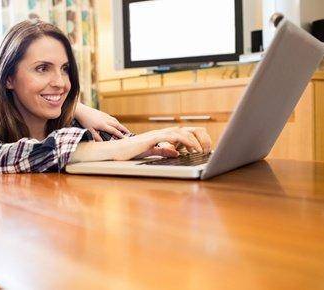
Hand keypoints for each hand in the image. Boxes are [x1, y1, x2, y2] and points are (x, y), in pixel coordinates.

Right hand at [70, 126, 211, 162]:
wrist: (115, 152)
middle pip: (188, 129)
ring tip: (202, 150)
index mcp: (162, 136)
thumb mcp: (151, 153)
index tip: (204, 148)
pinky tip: (191, 149)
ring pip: (183, 132)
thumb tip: (176, 153)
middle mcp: (162, 132)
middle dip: (201, 137)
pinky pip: (173, 137)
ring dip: (195, 140)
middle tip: (207, 149)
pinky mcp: (153, 138)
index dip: (196, 138)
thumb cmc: (129, 153)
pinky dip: (184, 142)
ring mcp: (158, 134)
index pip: (184, 133)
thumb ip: (163, 152)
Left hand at [75, 103, 129, 140]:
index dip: (119, 134)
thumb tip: (102, 142)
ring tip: (123, 128)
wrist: (81, 110)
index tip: (124, 138)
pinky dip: (115, 121)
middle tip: (128, 133)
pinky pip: (111, 117)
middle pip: (117, 125)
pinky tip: (115, 122)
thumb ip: (96, 136)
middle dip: (123, 129)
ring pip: (115, 120)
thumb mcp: (89, 130)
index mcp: (103, 125)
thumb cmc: (84, 121)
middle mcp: (105, 120)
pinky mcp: (102, 113)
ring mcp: (104, 115)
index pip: (114, 130)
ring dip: (120, 125)